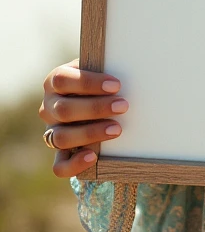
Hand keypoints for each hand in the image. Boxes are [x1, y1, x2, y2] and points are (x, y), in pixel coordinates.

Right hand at [39, 59, 127, 177]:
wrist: (91, 98)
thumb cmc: (97, 81)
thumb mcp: (97, 68)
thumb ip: (103, 67)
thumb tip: (128, 66)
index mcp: (54, 81)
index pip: (63, 80)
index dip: (89, 83)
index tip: (116, 85)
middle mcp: (49, 106)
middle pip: (64, 110)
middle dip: (96, 108)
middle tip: (123, 106)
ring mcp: (51, 131)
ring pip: (61, 137)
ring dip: (90, 133)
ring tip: (117, 129)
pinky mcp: (59, 152)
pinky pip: (59, 166)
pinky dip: (74, 164)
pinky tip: (93, 157)